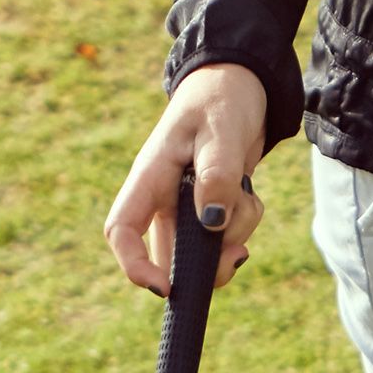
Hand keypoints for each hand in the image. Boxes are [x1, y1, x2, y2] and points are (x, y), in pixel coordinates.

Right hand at [104, 64, 268, 292]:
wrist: (242, 84)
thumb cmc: (222, 99)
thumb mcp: (221, 132)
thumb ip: (218, 177)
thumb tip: (213, 225)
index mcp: (149, 177)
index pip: (121, 230)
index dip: (134, 265)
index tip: (165, 288)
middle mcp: (162, 198)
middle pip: (171, 254)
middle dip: (206, 262)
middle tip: (239, 253)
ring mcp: (185, 206)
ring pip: (203, 249)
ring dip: (232, 237)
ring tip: (249, 197)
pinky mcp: (210, 208)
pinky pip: (225, 236)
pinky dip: (243, 225)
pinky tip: (251, 195)